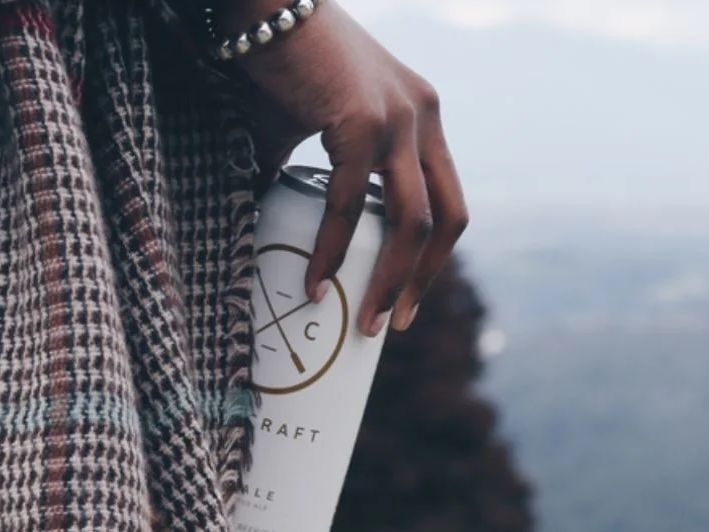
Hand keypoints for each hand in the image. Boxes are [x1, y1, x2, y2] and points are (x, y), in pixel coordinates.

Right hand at [222, 0, 466, 334]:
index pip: (447, 200)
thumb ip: (316, 177)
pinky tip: (314, 280)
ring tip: (364, 321)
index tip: (404, 294)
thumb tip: (278, 231)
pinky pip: (352, 203)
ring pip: (412, 220)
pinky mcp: (362, 120)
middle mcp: (424, 117)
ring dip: (389, 279)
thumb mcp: (310, 129)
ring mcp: (400, 118)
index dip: (432, 256)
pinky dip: (334, 249)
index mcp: (422, 118)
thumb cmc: (277, 66)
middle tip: (392, 323)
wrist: (260, 4)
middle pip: (447, 219)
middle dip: (423, 280)